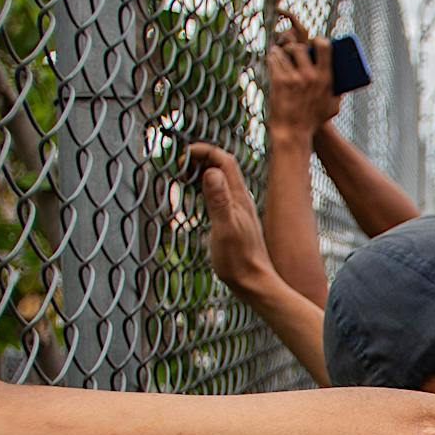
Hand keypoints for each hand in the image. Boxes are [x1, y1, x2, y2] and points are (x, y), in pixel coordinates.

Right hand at [189, 143, 275, 298]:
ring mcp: (240, 212)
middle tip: (179, 165)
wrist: (255, 284)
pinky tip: (197, 199)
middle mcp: (242, 201)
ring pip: (222, 181)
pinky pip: (221, 196)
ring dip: (203, 171)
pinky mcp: (236, 223)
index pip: (225, 160)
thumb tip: (211, 171)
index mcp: (239, 198)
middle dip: (202, 158)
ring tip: (183, 176)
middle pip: (224, 167)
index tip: (183, 155)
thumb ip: (218, 200)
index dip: (205, 151)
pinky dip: (206, 188)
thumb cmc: (238, 261)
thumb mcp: (224, 228)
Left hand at [267, 12, 340, 140]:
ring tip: (279, 53)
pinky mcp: (279, 81)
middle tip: (293, 51)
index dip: (319, 40)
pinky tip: (273, 58)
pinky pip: (274, 60)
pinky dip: (272, 58)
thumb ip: (338, 93)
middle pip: (300, 47)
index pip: (324, 47)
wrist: (293, 133)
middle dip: (295, 48)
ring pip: (284, 52)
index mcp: (326, 79)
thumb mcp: (331, 108)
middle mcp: (310, 76)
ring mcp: (294, 78)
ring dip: (280, 52)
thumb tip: (342, 80)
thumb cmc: (312, 121)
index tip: (315, 41)